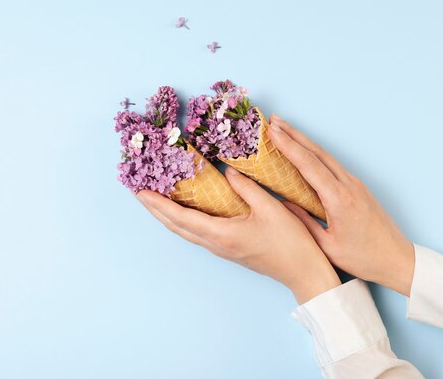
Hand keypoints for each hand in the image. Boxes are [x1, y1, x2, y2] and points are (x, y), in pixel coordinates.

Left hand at [136, 167, 340, 303]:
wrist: (302, 271)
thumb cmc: (290, 242)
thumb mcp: (270, 208)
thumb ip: (246, 187)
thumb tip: (227, 171)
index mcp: (222, 234)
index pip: (180, 217)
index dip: (158, 204)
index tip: (140, 191)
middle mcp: (216, 244)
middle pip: (176, 226)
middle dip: (155, 209)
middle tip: (139, 191)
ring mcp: (221, 249)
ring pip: (185, 232)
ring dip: (167, 216)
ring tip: (156, 199)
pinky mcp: (228, 249)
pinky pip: (197, 233)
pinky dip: (183, 220)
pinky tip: (185, 210)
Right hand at [268, 115, 414, 295]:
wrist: (396, 259)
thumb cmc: (363, 259)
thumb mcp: (327, 247)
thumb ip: (304, 223)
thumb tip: (283, 205)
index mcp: (339, 200)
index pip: (309, 165)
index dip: (289, 146)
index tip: (272, 132)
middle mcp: (348, 185)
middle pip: (317, 152)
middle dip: (294, 134)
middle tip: (273, 121)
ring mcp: (355, 184)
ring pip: (325, 156)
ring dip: (304, 141)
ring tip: (284, 130)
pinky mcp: (357, 188)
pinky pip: (332, 165)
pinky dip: (314, 154)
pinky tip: (304, 151)